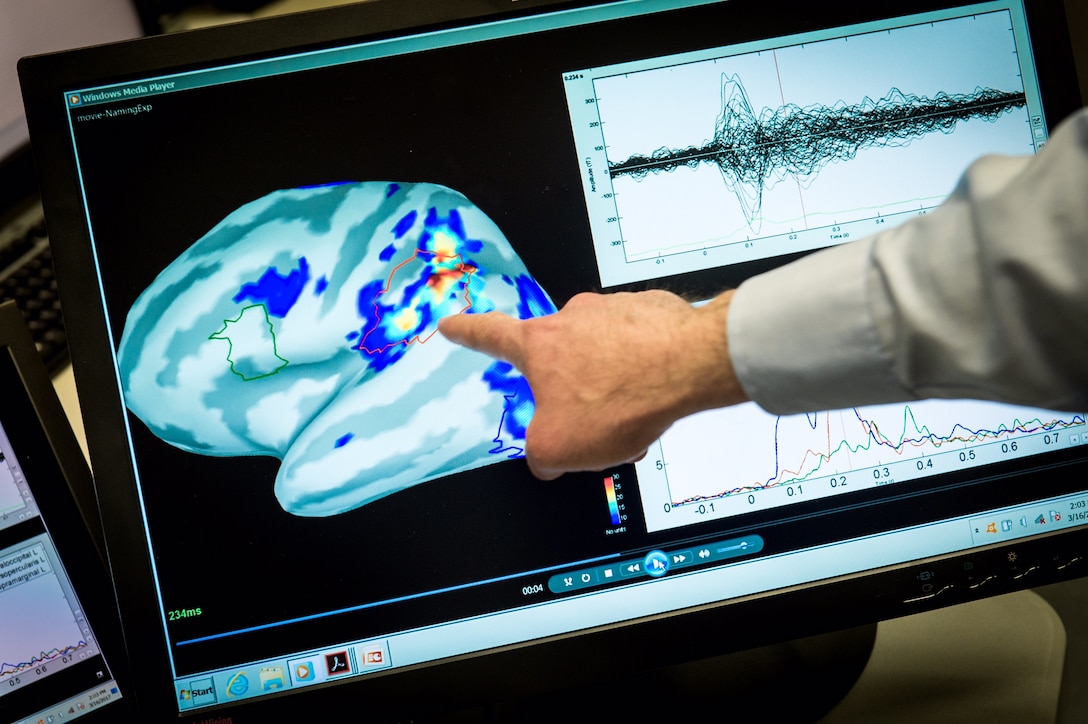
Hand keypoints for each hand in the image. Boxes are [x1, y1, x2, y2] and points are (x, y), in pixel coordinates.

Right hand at [438, 289, 747, 478]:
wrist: (690, 366)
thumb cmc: (621, 398)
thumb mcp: (558, 448)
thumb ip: (540, 455)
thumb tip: (545, 459)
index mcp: (539, 345)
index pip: (489, 335)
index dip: (466, 332)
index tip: (452, 324)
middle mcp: (573, 318)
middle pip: (559, 360)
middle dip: (572, 393)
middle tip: (592, 424)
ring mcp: (614, 312)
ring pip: (602, 359)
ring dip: (611, 391)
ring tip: (632, 420)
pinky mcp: (652, 315)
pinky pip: (638, 350)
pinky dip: (642, 377)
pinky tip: (656, 400)